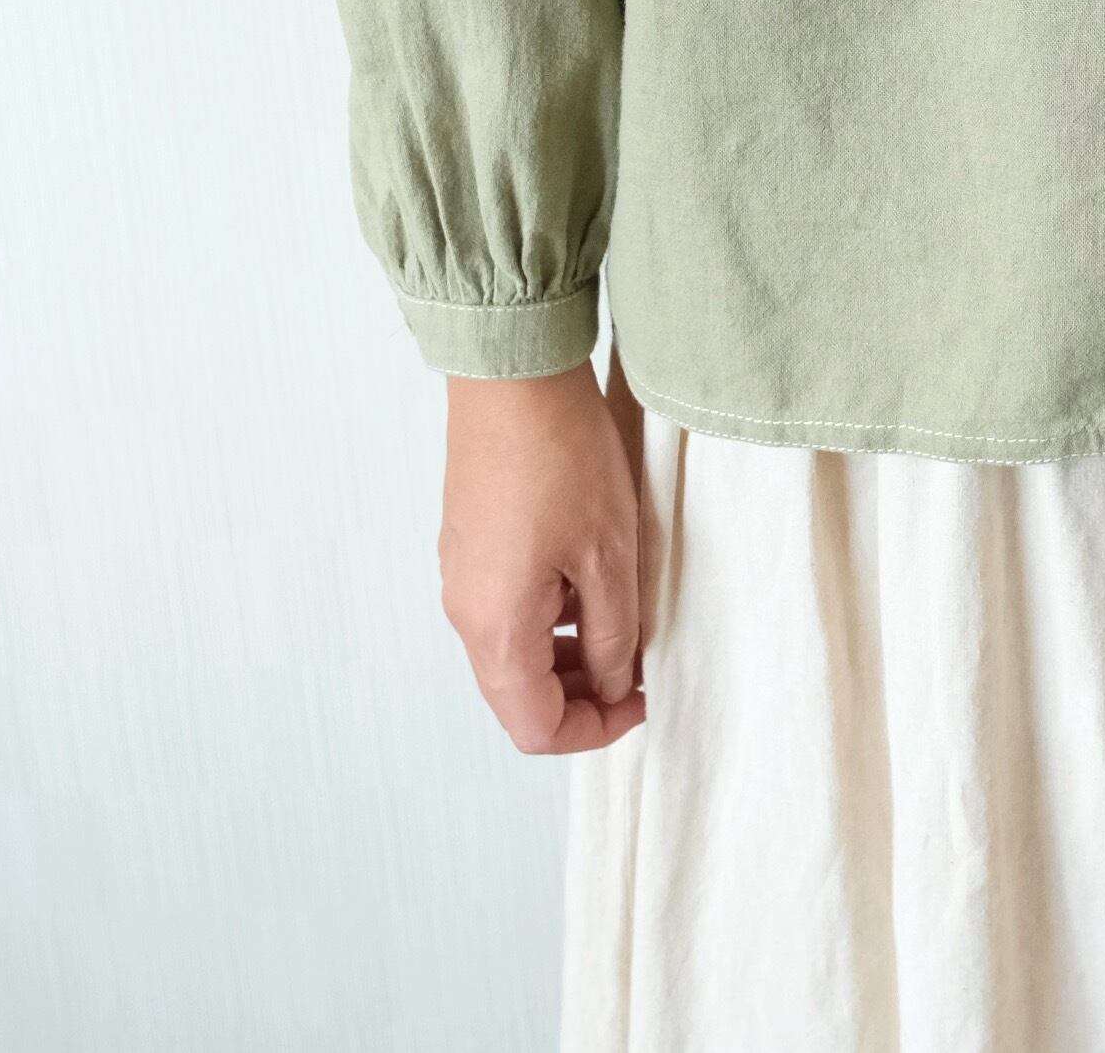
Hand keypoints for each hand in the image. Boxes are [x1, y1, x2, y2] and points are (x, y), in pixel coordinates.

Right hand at [438, 358, 647, 751]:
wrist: (512, 373)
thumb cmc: (561, 457)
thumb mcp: (609, 556)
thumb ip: (614, 635)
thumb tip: (613, 684)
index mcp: (496, 628)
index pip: (534, 726)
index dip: (594, 730)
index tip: (642, 701)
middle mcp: (465, 611)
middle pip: (518, 693)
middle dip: (582, 694)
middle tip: (639, 664)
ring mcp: (461, 573)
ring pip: (513, 650)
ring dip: (568, 653)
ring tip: (624, 620)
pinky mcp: (469, 541)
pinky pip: (506, 606)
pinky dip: (550, 615)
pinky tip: (591, 579)